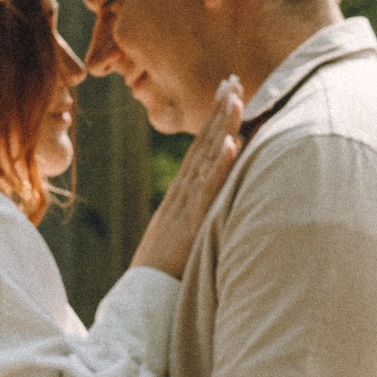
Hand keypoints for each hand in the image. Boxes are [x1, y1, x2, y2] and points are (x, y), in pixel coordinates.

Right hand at [130, 75, 244, 276]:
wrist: (142, 298)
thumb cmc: (162, 274)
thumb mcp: (179, 237)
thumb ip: (193, 217)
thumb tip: (207, 207)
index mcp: (181, 194)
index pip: (200, 148)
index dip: (214, 119)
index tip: (226, 91)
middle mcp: (182, 193)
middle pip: (203, 143)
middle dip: (218, 110)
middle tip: (232, 78)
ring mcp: (186, 206)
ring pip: (207, 158)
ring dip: (221, 126)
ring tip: (234, 97)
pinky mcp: (192, 223)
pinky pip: (208, 191)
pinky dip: (219, 167)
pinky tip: (231, 144)